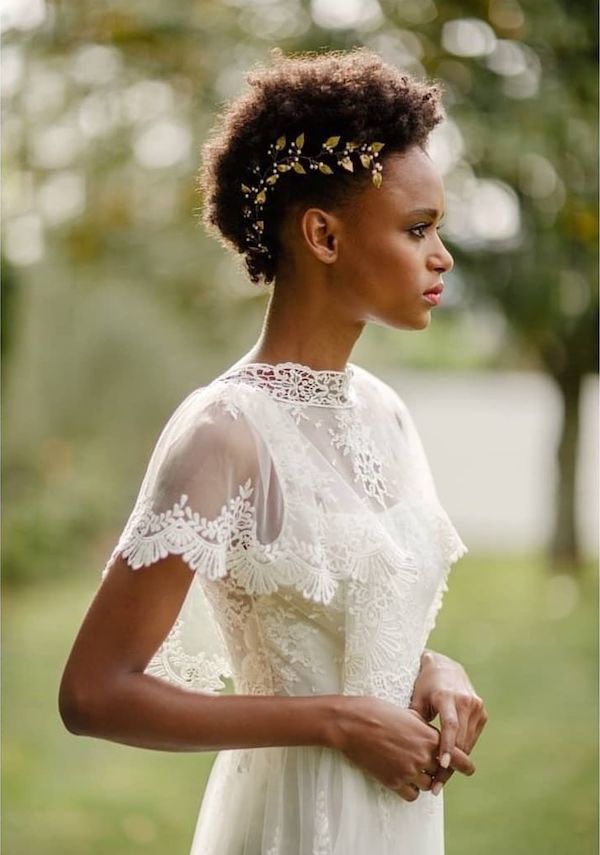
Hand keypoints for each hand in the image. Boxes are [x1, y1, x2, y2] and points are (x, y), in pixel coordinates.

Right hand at [331, 696, 474, 801]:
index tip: (469, 769)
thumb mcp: (407, 713)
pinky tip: (404, 779)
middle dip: (439, 771)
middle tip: (435, 769)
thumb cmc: (377, 711)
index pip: (459, 757)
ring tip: (414, 769)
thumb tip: (432, 737)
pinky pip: (412, 795)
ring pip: (429, 786)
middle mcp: (422, 756)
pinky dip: (411, 789)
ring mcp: (408, 771)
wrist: (352, 723)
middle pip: (442, 773)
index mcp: (429, 737)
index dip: (465, 765)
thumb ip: (423, 728)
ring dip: (425, 780)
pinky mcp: (393, 781)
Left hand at [409, 650, 487, 793]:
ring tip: (440, 782)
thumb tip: (407, 747)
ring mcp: (477, 707)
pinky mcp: (482, 712)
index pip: (450, 725)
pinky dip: (461, 752)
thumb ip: (415, 720)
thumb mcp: (417, 698)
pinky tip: (450, 765)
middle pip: (460, 740)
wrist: (446, 666)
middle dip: (449, 765)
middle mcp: (466, 701)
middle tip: (435, 786)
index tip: (442, 764)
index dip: (447, 746)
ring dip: (456, 763)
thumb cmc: (425, 684)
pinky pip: (472, 738)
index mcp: (448, 697)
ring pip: (467, 743)